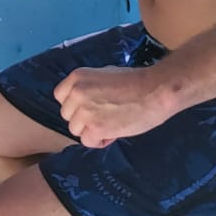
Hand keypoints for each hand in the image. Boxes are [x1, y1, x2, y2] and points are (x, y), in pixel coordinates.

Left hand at [54, 64, 174, 147]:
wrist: (155, 91)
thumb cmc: (136, 82)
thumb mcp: (104, 74)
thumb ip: (89, 87)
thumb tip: (84, 101)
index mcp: (77, 77)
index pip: (60, 96)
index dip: (75, 105)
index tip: (89, 108)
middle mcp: (76, 93)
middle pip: (68, 115)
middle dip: (83, 119)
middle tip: (104, 118)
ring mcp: (84, 111)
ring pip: (76, 130)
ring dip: (91, 131)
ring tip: (111, 126)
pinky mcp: (96, 127)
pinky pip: (87, 141)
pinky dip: (99, 141)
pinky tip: (113, 134)